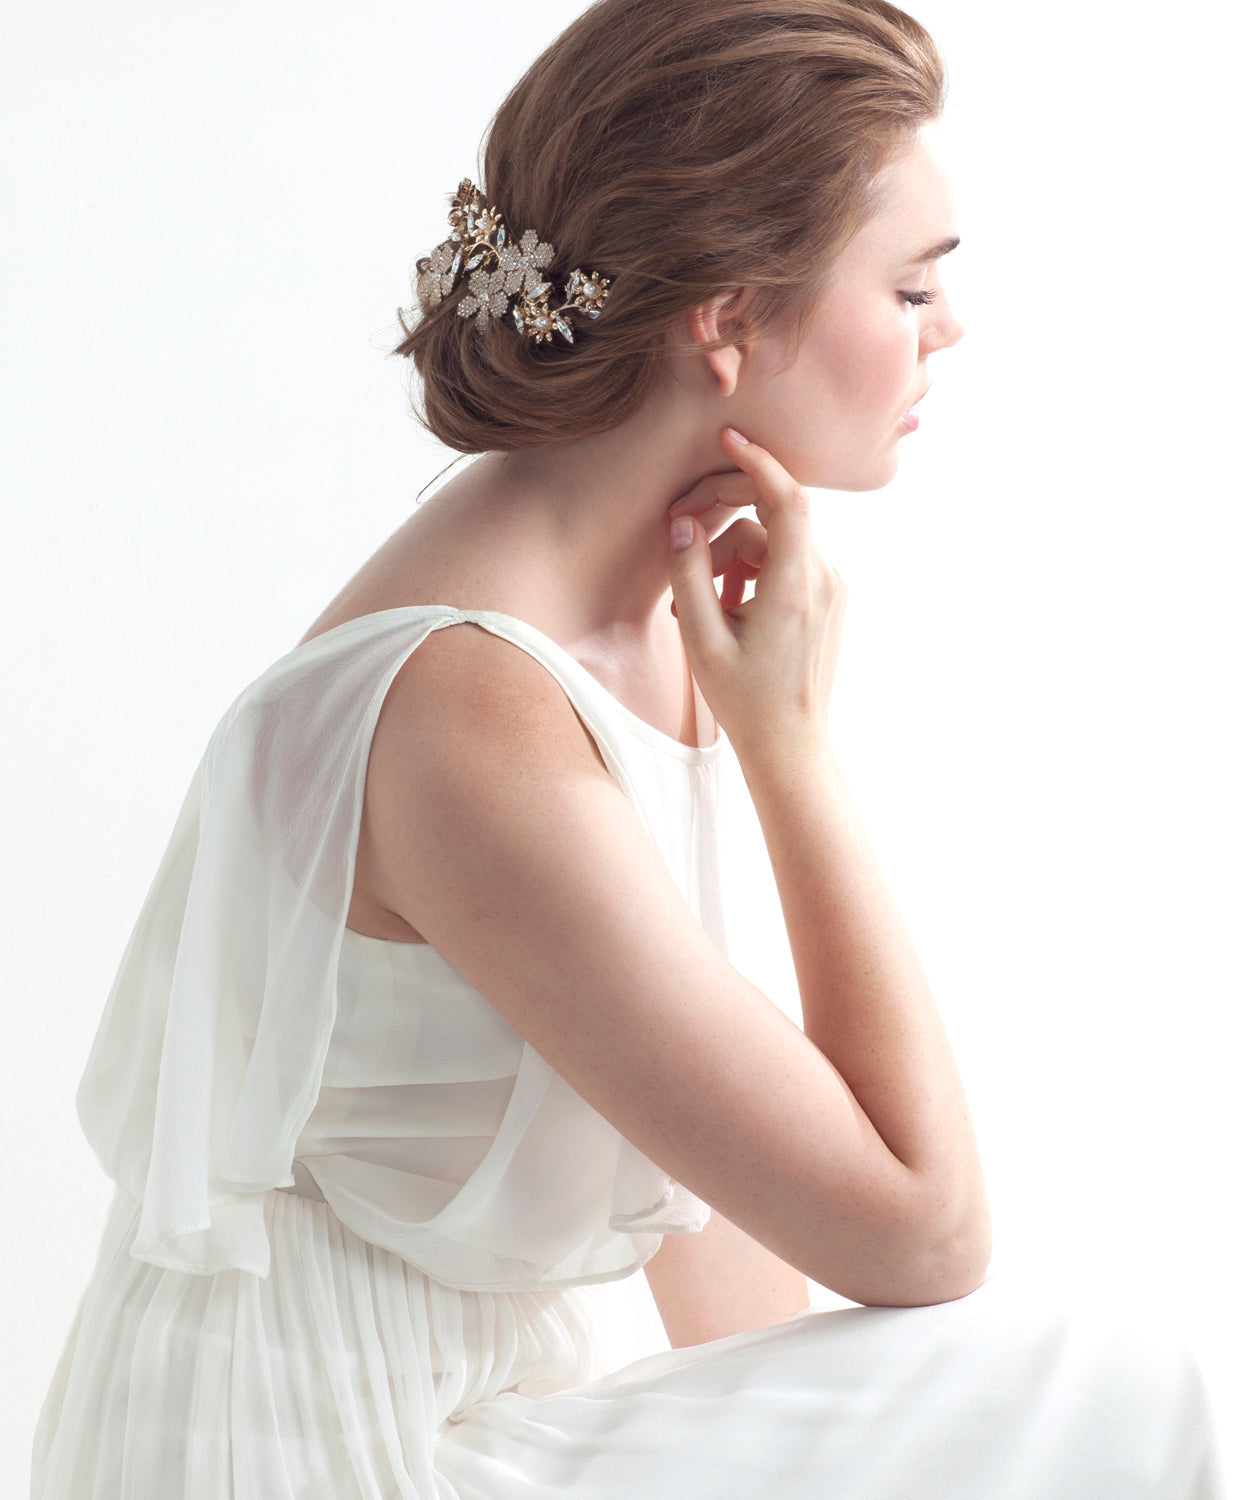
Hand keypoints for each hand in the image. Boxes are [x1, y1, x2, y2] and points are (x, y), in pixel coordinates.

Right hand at [668, 427, 845, 764]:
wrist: (790, 745)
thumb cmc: (745, 700)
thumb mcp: (702, 640)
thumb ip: (690, 575)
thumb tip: (682, 524)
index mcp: (796, 587)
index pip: (788, 499)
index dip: (758, 462)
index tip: (728, 440)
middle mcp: (825, 579)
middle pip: (771, 519)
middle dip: (723, 523)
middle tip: (681, 540)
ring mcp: (833, 589)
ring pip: (775, 543)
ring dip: (734, 558)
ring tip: (702, 606)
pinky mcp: (830, 599)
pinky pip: (788, 563)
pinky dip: (754, 572)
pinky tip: (729, 610)